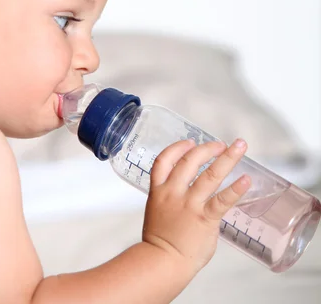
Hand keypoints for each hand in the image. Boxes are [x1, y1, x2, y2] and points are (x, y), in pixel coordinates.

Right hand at [142, 139, 250, 278]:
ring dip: (226, 158)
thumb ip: (172, 197)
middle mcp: (174, 193)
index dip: (178, 148)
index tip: (190, 142)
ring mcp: (190, 204)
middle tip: (220, 144)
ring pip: (209, 175)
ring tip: (239, 147)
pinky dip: (236, 189)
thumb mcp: (157, 210)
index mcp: (159, 190)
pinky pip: (223, 200)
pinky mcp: (205, 218)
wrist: (163, 263)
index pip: (164, 160)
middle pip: (190, 161)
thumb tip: (189, 191)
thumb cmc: (160, 241)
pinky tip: (246, 180)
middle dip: (207, 148)